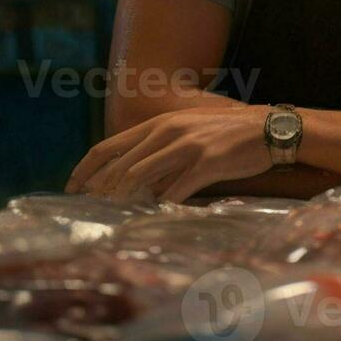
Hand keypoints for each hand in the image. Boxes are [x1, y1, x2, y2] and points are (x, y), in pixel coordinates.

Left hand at [66, 107, 274, 203]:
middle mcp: (168, 131)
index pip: (109, 146)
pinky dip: (163, 206)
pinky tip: (158, 216)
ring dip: (126, 200)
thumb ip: (162, 152)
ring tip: (117, 216)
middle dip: (101, 192)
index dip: (85, 168)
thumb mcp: (189, 133)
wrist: (269, 128)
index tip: (72, 187)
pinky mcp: (207, 163)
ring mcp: (188, 146)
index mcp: (160, 124)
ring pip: (141, 177)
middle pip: (120, 165)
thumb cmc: (228, 134)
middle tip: (92, 211)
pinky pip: (176, 190)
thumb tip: (137, 183)